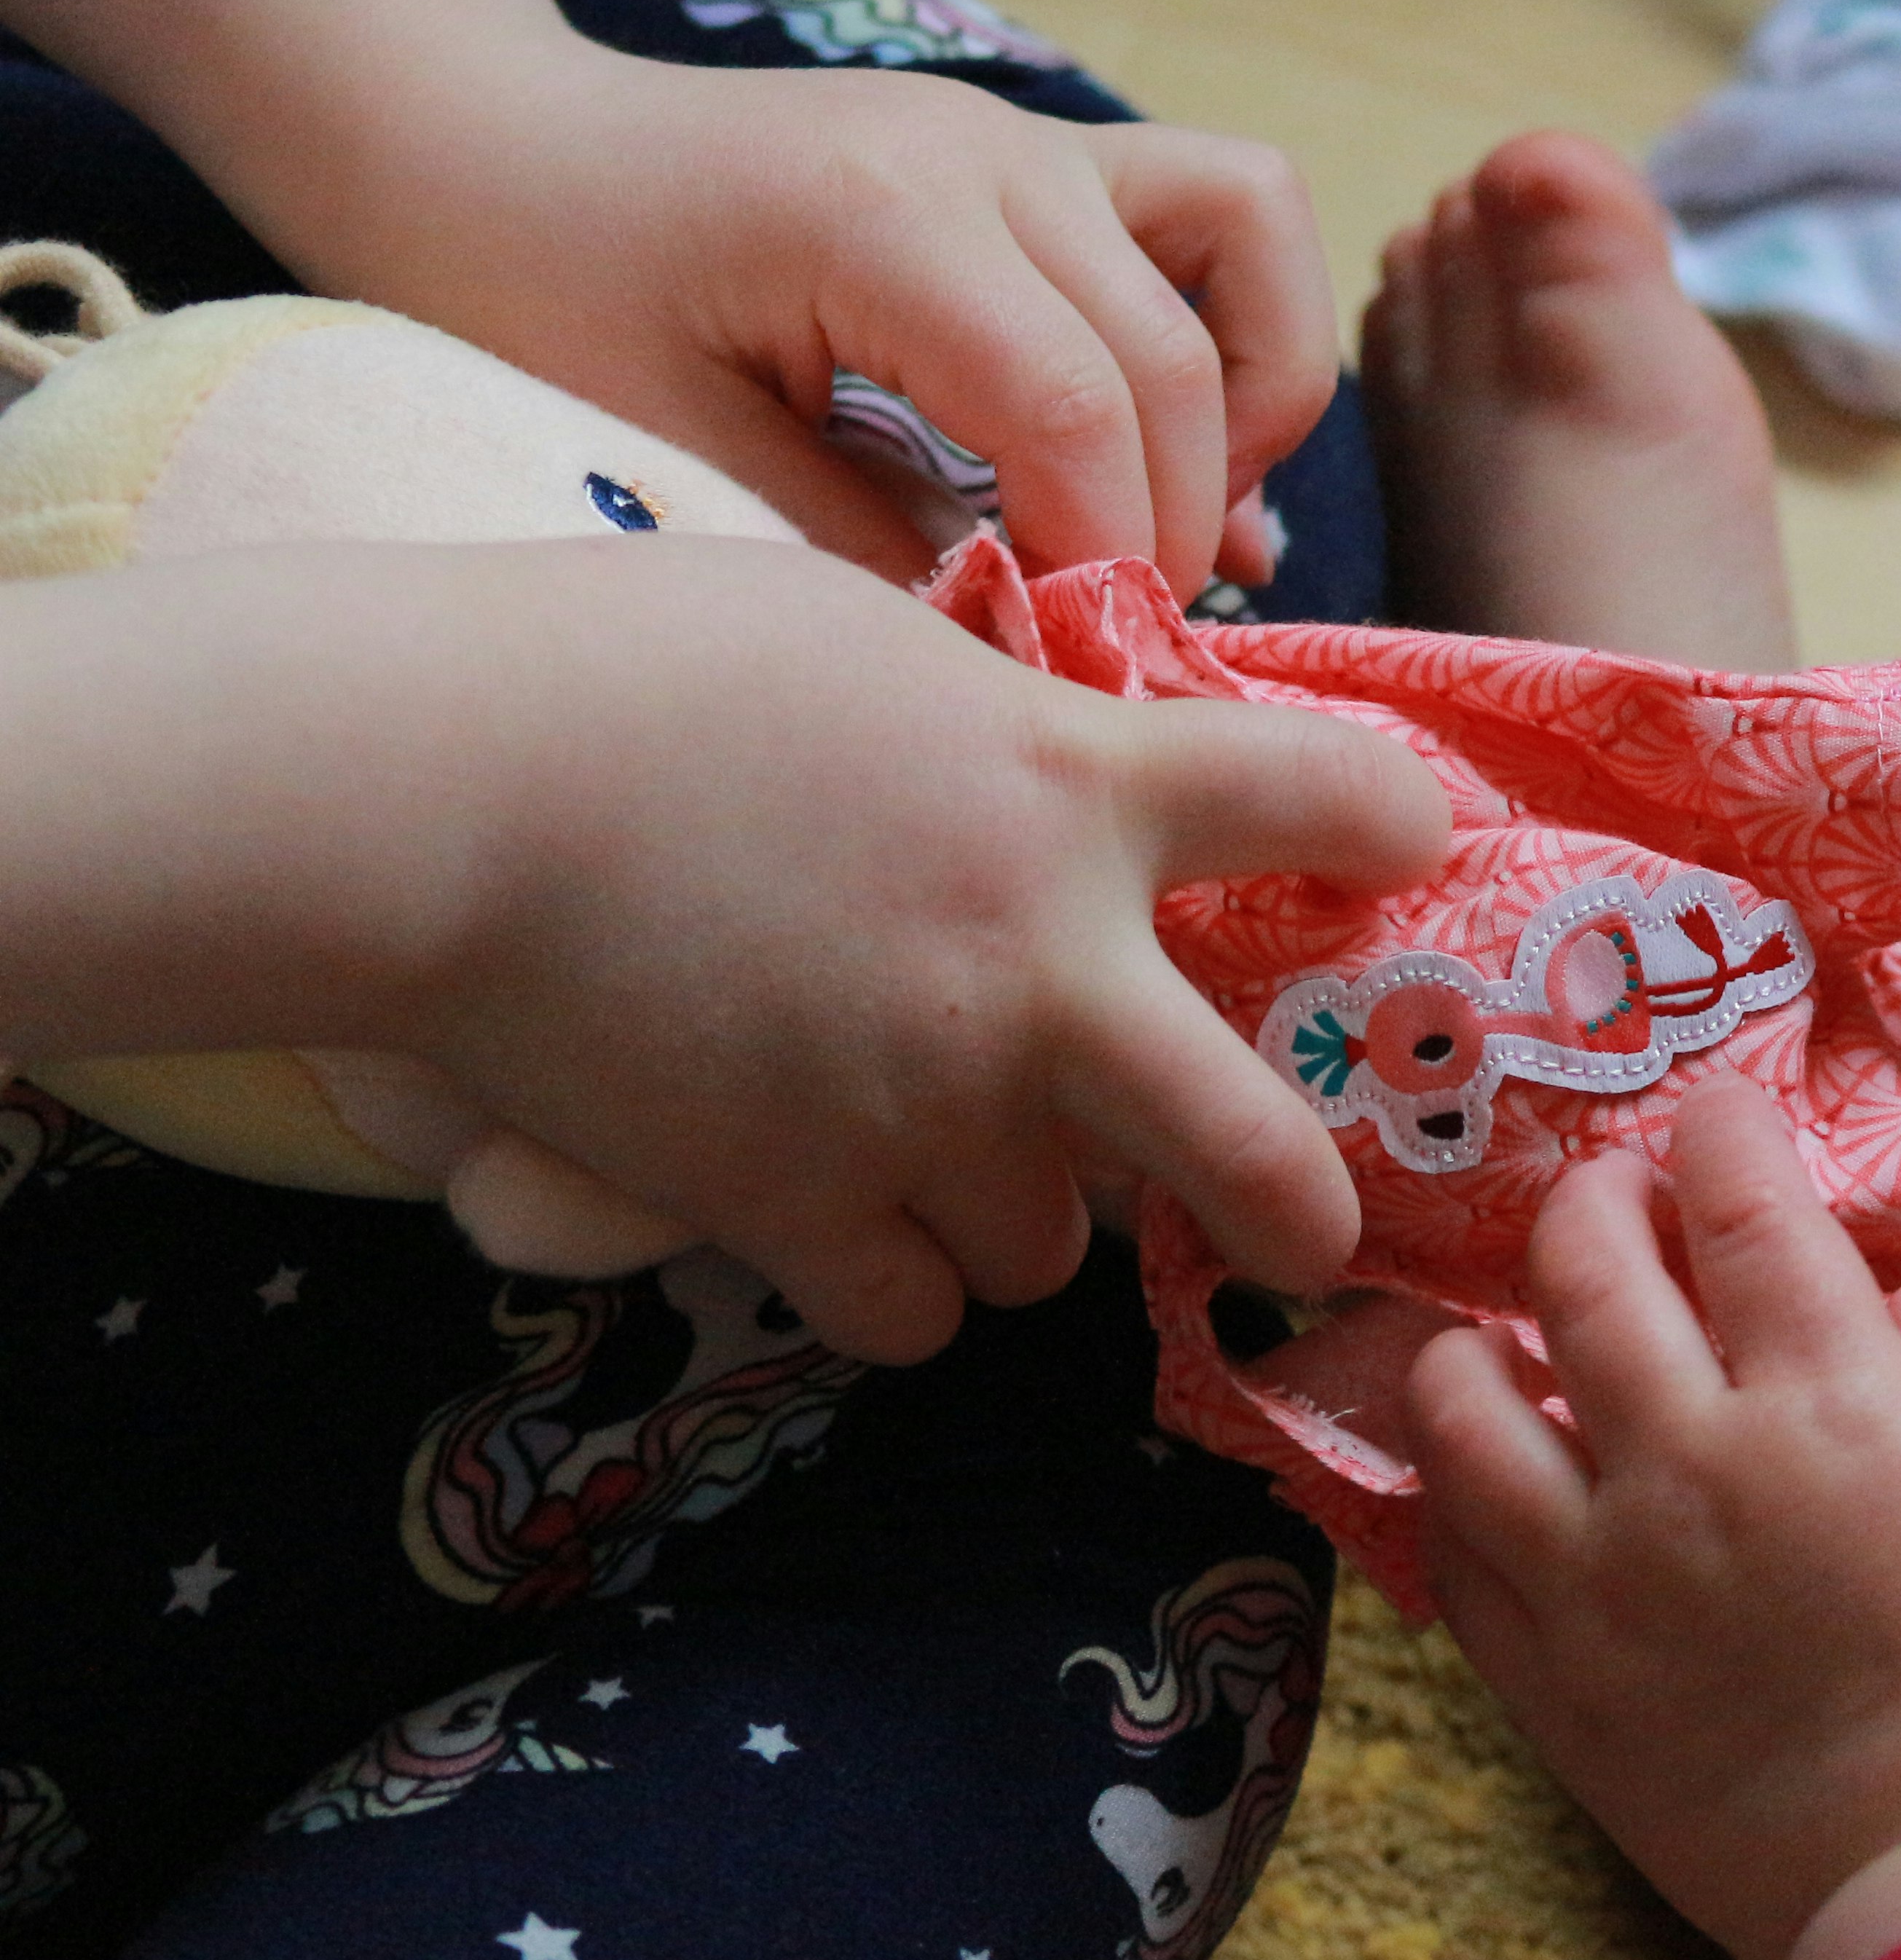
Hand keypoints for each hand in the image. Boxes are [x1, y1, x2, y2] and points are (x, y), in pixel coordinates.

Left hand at [0, 0, 1331, 599]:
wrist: (480, 143)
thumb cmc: (538, 298)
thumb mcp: (679, 460)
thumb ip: (869, 549)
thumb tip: (1041, 644)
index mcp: (880, 217)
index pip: (1077, 410)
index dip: (1102, 560)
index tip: (1068, 667)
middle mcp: (986, 151)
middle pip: (1179, 360)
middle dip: (1173, 524)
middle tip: (1102, 637)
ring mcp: (1030, 138)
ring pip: (1253, 247)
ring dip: (1250, 404)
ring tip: (1169, 519)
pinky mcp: (1047, 156)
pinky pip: (1227, 212)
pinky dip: (1238, 329)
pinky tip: (1162, 438)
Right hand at [0, 537, 1450, 1362]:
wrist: (436, 790)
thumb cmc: (639, 668)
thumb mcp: (879, 646)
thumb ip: (1008, 731)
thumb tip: (1077, 769)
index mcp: (1078, 790)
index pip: (1329, 799)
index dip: (1387, 826)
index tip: (1404, 847)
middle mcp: (1042, 971)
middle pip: (1259, 1159)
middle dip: (1306, 1216)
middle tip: (1314, 1239)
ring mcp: (925, 1107)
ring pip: (1054, 1246)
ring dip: (1027, 1216)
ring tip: (950, 1157)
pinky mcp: (797, 1204)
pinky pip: (911, 1312)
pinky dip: (891, 1282)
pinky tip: (845, 1216)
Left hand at [1403, 1080, 1900, 1959]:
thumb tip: (1885, 1303)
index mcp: (1830, 1400)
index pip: (1739, 1202)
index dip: (1719, 1128)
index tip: (1717, 1116)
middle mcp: (1690, 1461)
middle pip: (1581, 1265)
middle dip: (1594, 1197)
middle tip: (1616, 1199)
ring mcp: (1598, 1570)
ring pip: (1459, 1400)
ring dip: (1476, 1337)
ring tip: (1511, 1335)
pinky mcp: (1546, 1674)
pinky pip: (1451, 1547)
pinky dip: (1457, 1488)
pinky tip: (1495, 1469)